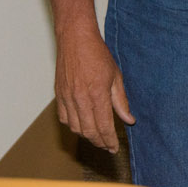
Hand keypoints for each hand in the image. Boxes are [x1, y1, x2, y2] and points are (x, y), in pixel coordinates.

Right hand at [54, 24, 135, 152]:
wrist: (75, 38)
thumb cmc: (97, 54)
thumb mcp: (115, 76)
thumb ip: (121, 101)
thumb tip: (129, 120)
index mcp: (97, 94)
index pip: (104, 126)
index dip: (110, 140)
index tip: (114, 148)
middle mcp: (80, 98)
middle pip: (89, 131)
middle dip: (99, 142)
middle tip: (107, 146)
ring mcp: (67, 97)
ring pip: (75, 127)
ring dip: (86, 136)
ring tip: (96, 137)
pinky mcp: (58, 94)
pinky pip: (64, 118)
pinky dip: (73, 125)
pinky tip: (81, 125)